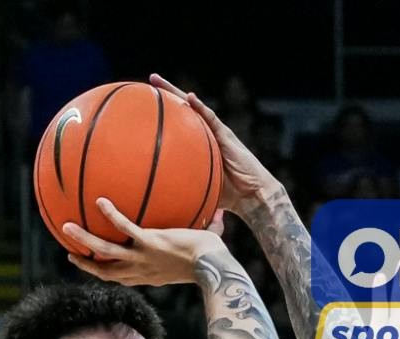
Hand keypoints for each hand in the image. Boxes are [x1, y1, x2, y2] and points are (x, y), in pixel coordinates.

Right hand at [64, 198, 228, 284]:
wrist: (213, 264)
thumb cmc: (212, 258)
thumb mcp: (205, 248)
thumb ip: (210, 230)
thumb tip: (222, 214)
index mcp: (150, 276)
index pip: (123, 278)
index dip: (106, 274)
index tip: (94, 267)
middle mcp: (142, 270)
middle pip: (106, 273)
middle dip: (86, 265)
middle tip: (70, 255)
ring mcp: (143, 257)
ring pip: (104, 253)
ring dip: (84, 241)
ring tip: (66, 227)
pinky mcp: (148, 243)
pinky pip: (124, 228)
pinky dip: (111, 216)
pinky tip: (100, 201)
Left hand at [149, 73, 278, 209]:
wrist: (253, 195)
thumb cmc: (229, 195)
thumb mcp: (201, 189)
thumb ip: (185, 187)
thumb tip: (162, 198)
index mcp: (200, 145)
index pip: (180, 124)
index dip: (165, 114)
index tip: (146, 103)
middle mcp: (208, 134)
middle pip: (184, 110)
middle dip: (167, 94)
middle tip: (151, 79)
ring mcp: (217, 133)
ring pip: (194, 108)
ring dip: (177, 93)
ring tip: (159, 81)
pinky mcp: (227, 136)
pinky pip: (211, 119)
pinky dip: (200, 107)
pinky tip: (189, 98)